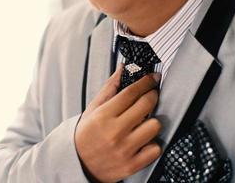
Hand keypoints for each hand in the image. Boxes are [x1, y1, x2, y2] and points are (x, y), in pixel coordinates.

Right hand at [75, 64, 161, 182]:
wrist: (78, 165)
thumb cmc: (86, 134)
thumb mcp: (93, 109)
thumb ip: (109, 88)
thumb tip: (123, 68)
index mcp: (103, 116)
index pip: (131, 92)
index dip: (146, 82)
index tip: (153, 78)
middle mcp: (115, 132)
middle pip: (146, 104)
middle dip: (152, 95)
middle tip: (150, 95)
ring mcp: (125, 150)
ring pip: (155, 126)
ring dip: (152, 122)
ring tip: (143, 123)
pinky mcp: (132, 165)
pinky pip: (155, 149)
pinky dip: (152, 144)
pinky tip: (143, 141)